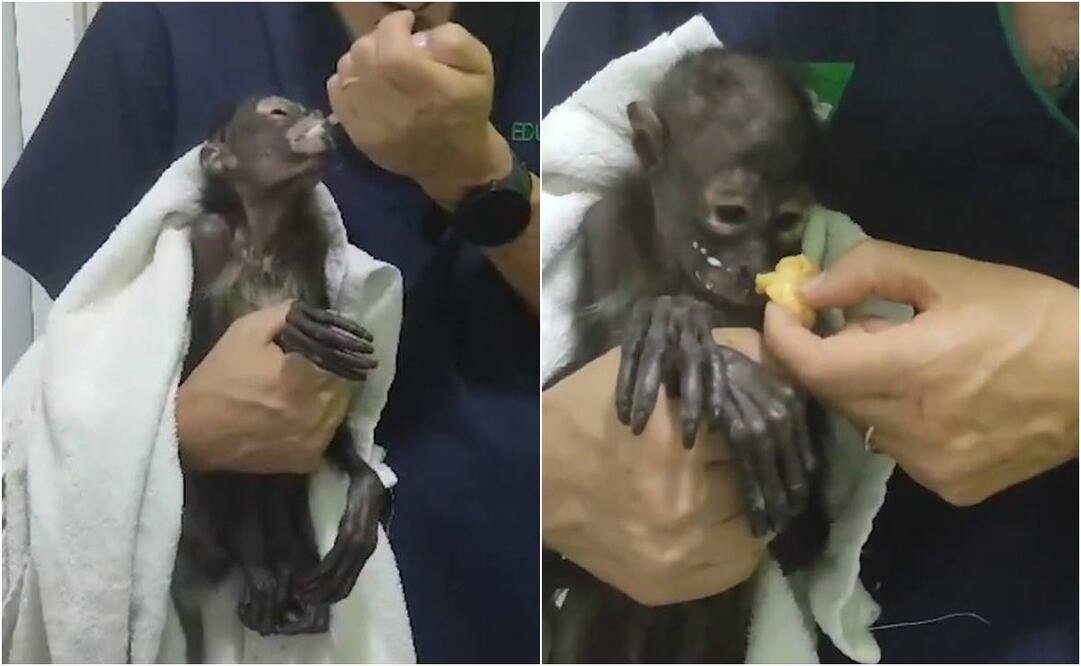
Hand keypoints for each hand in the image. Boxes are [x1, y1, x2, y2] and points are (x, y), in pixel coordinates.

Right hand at [177, 302, 354, 473]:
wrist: (191, 432)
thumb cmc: (220, 377)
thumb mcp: (247, 330)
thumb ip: (287, 314)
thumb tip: (316, 312)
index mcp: (310, 377)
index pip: (345, 360)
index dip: (334, 352)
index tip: (321, 349)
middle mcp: (320, 411)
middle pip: (345, 386)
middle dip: (332, 375)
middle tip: (309, 370)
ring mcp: (316, 440)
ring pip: (339, 412)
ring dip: (327, 400)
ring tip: (302, 393)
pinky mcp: (307, 461)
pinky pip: (326, 436)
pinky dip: (317, 426)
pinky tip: (295, 417)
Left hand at [327, 10, 511, 208]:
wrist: (454, 163)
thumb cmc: (468, 111)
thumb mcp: (481, 69)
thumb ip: (454, 41)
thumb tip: (418, 38)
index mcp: (429, 90)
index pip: (391, 43)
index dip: (394, 24)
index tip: (406, 24)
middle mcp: (395, 107)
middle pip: (364, 52)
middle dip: (378, 39)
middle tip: (395, 44)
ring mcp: (371, 124)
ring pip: (347, 68)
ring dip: (363, 58)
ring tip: (382, 65)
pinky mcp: (357, 135)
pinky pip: (336, 91)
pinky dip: (349, 79)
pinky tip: (369, 84)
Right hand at [543, 330, 769, 605]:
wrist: (531, 479)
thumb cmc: (585, 414)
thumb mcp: (643, 368)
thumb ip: (714, 355)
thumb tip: (774, 355)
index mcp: (671, 442)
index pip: (755, 424)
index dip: (755, 415)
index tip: (752, 411)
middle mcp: (680, 503)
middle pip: (757, 475)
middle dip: (751, 457)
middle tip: (735, 448)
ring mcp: (677, 553)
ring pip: (757, 523)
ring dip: (747, 500)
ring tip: (725, 483)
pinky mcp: (668, 585)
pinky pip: (739, 565)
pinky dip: (739, 542)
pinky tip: (719, 520)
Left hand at [764, 240, 1078, 504]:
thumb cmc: (1029, 316)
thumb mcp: (950, 273)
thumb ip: (869, 272)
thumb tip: (807, 291)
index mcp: (914, 369)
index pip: (813, 366)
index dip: (783, 337)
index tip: (779, 310)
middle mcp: (913, 428)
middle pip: (830, 393)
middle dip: (826, 354)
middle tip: (859, 324)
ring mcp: (930, 466)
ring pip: (860, 422)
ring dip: (862, 387)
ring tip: (910, 359)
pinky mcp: (950, 488)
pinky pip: (895, 447)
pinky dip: (895, 418)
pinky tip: (934, 398)